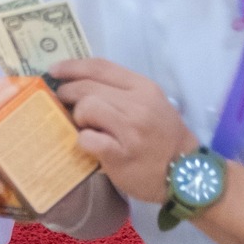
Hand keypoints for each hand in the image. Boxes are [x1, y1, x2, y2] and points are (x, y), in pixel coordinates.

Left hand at [51, 57, 197, 204]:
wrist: (189, 176)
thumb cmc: (163, 139)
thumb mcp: (150, 104)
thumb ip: (120, 91)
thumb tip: (77, 83)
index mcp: (144, 88)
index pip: (100, 66)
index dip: (72, 66)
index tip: (54, 71)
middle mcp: (138, 105)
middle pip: (87, 87)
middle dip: (67, 93)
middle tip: (62, 103)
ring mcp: (131, 130)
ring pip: (86, 107)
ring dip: (78, 117)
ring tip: (85, 126)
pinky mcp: (122, 154)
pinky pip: (88, 138)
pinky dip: (83, 140)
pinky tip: (91, 144)